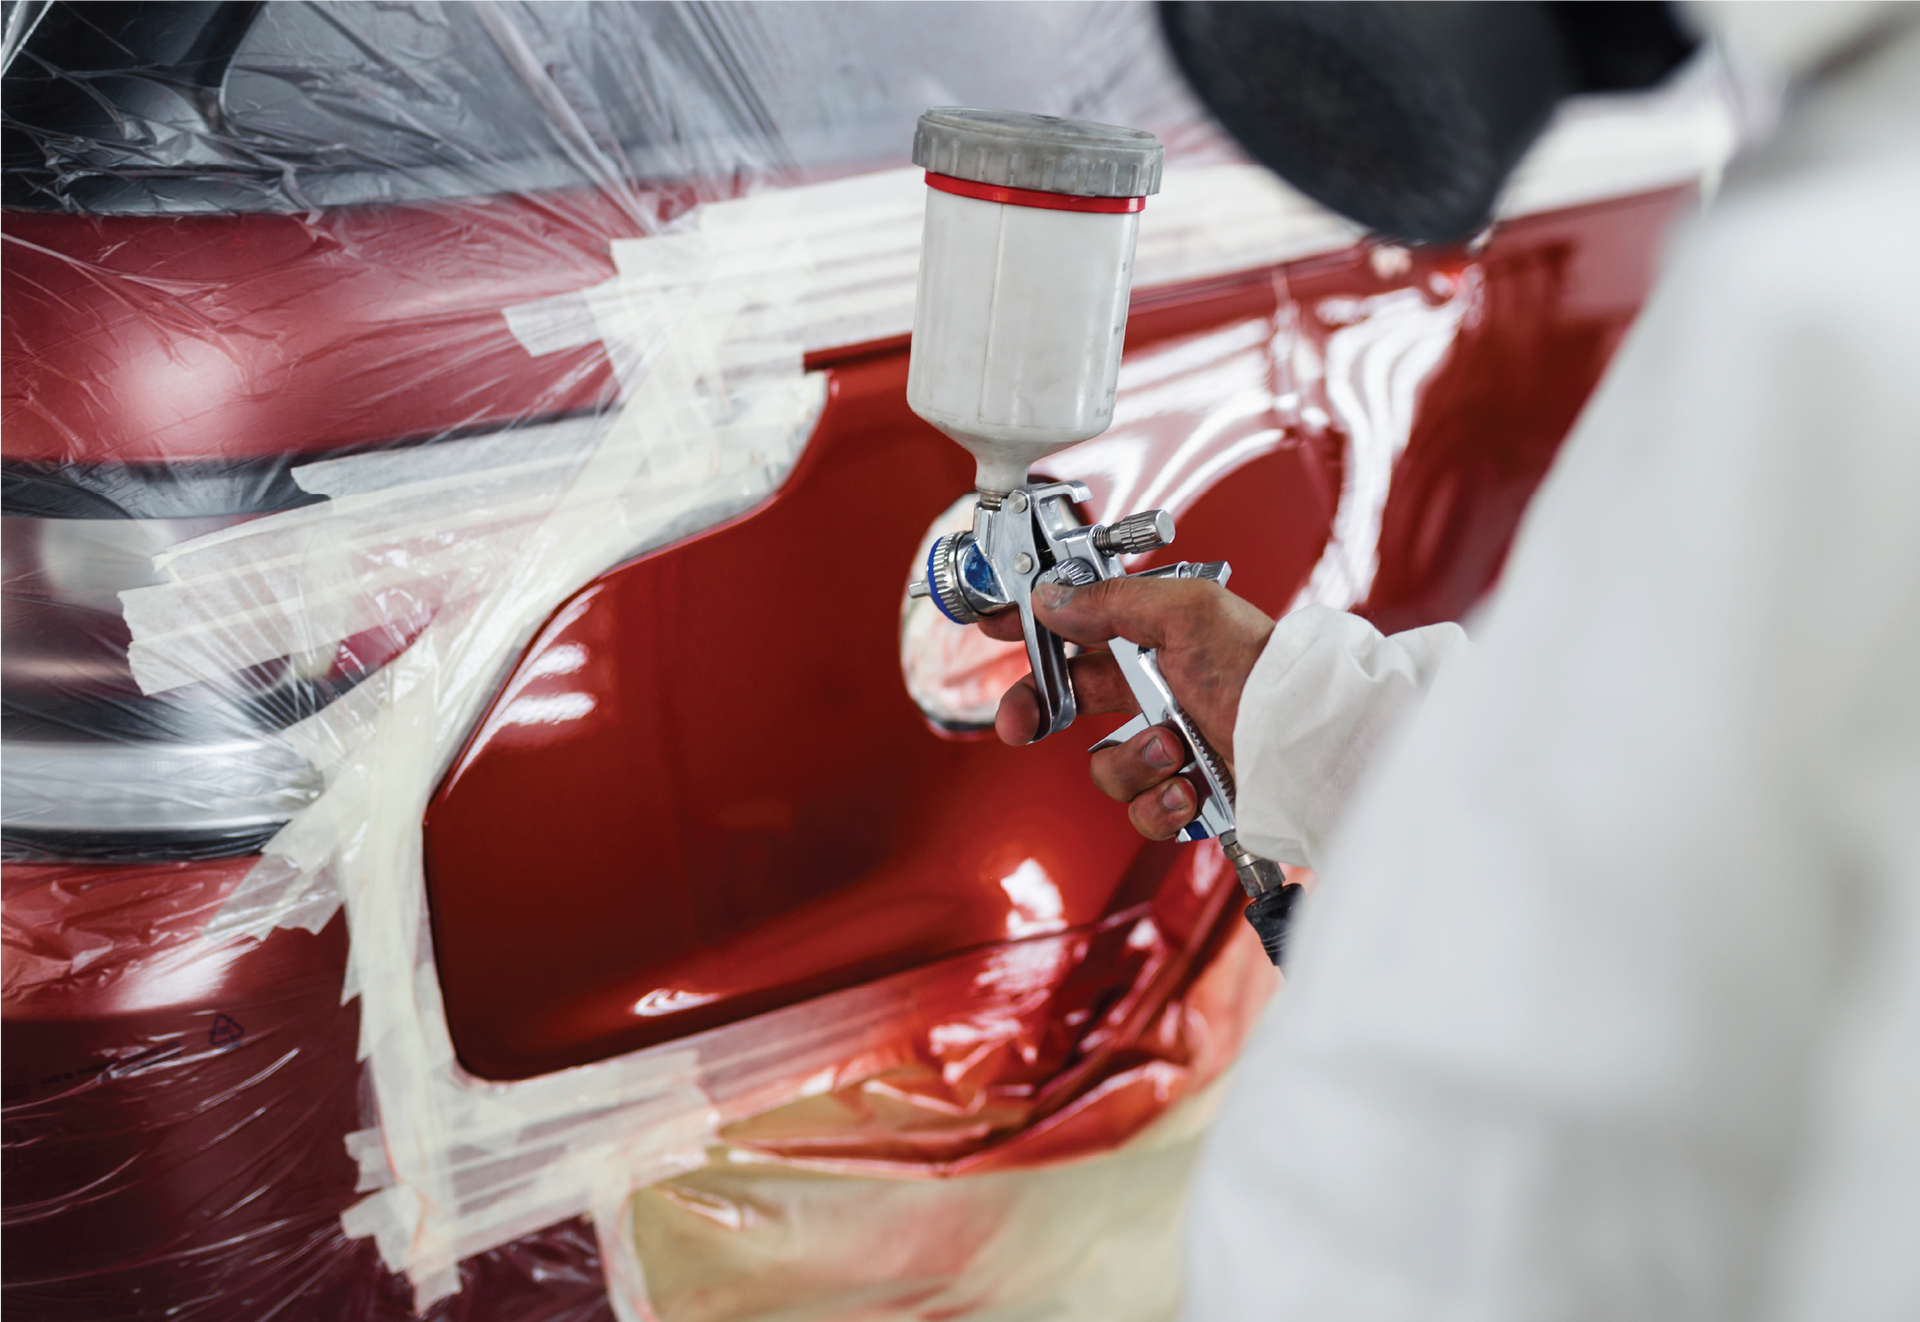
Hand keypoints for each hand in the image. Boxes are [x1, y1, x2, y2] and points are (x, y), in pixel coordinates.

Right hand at [979, 575, 1273, 839]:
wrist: (1309, 743)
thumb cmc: (1265, 672)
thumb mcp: (1187, 614)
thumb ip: (1112, 602)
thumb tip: (1052, 600)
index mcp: (1153, 639)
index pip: (1075, 626)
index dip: (1031, 628)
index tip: (992, 627)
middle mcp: (1156, 692)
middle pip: (1069, 703)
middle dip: (1039, 712)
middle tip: (1019, 723)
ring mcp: (1167, 745)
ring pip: (1105, 765)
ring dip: (1133, 760)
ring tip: (1172, 748)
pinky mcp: (1182, 793)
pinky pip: (1140, 810)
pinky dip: (1162, 802)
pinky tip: (1190, 787)